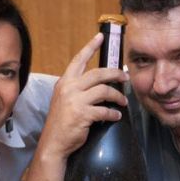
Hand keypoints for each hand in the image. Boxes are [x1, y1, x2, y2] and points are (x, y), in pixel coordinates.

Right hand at [40, 33, 128, 157]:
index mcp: (64, 82)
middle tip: (125, 76)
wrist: (53, 143)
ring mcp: (75, 101)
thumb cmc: (61, 122)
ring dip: (117, 96)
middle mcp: (69, 88)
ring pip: (104, 90)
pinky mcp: (83, 114)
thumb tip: (98, 85)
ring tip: (123, 101)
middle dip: (115, 73)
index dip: (90, 47)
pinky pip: (105, 111)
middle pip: (98, 73)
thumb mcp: (64, 100)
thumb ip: (77, 90)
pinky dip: (113, 114)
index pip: (78, 60)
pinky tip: (116, 116)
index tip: (101, 37)